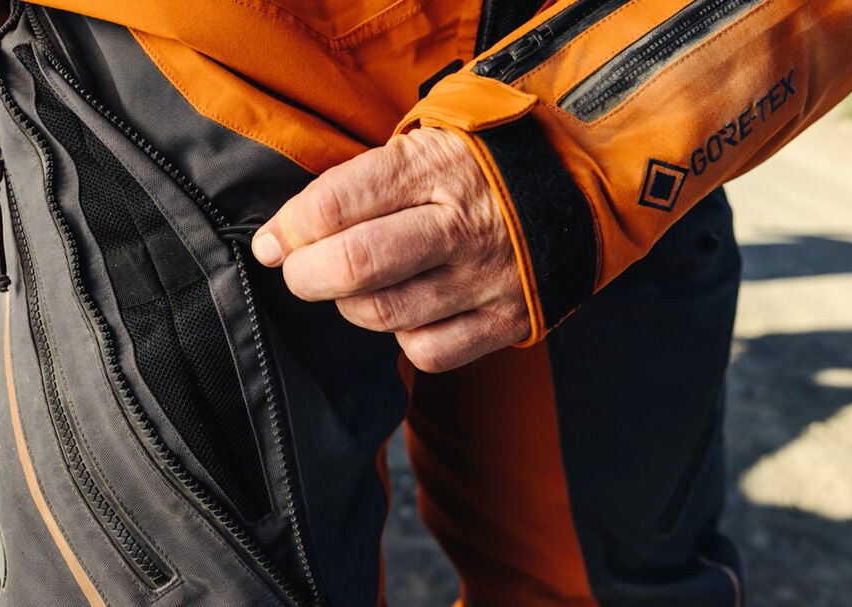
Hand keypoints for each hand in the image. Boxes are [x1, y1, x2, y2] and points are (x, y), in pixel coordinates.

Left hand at [250, 128, 528, 372]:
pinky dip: (403, 338)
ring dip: (350, 306)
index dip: (287, 229)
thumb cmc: (479, 164)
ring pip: (384, 314)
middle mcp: (459, 224)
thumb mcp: (426, 142)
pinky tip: (408, 311)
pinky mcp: (506, 319)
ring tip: (356, 287)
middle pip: (354, 266)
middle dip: (306, 275)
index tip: (272, 241)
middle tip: (299, 271)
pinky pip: (428, 352)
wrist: (578, 185)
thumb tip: (282, 235)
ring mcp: (485, 276)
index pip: (334, 205)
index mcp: (433, 168)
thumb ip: (359, 181)